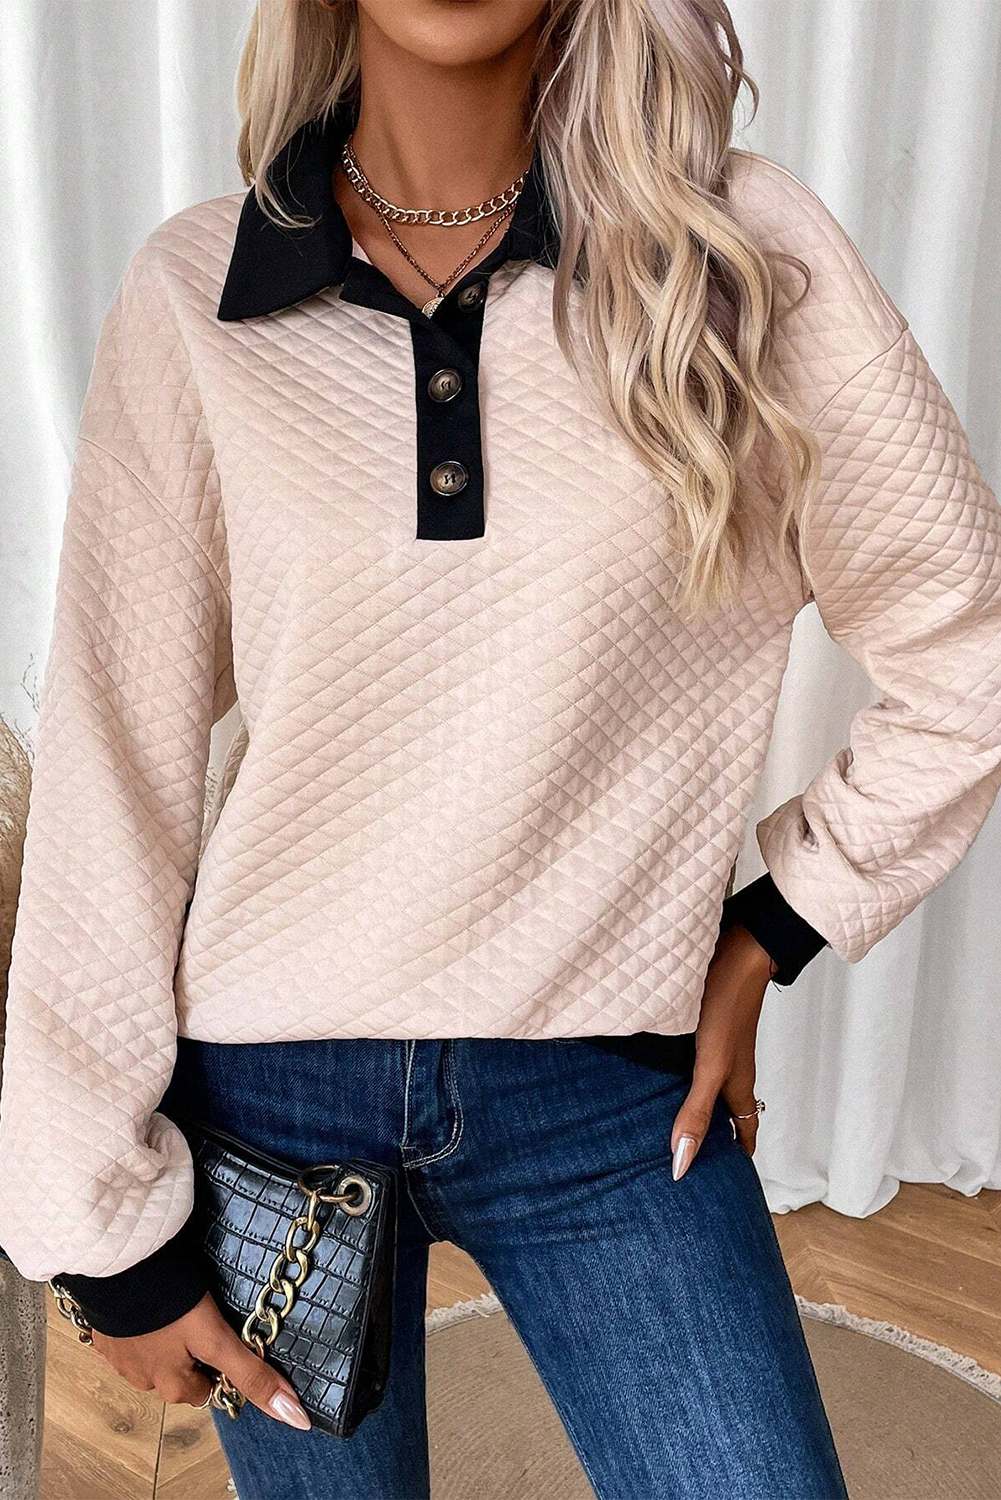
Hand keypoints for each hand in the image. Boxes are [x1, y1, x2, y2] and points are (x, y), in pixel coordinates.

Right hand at [91, 1292, 310, 1428]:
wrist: (120, 1266)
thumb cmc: (171, 1302)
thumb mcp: (217, 1338)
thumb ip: (251, 1375)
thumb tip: (295, 1419)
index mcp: (171, 1387)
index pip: (207, 1389)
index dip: (221, 1365)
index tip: (224, 1336)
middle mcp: (142, 1382)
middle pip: (180, 1376)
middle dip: (192, 1353)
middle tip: (201, 1317)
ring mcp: (119, 1359)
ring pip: (154, 1358)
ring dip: (166, 1340)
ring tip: (177, 1307)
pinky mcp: (103, 1335)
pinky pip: (128, 1340)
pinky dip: (141, 1327)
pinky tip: (148, 1304)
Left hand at [670, 923, 773, 1180]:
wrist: (737, 956)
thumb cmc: (727, 1011)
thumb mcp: (710, 1067)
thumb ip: (697, 1112)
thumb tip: (682, 1163)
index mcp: (737, 1086)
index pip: (744, 1134)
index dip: (737, 1160)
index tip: (728, 1186)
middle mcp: (732, 1071)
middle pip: (729, 1114)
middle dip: (716, 1140)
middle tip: (694, 1163)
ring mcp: (721, 1049)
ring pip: (714, 1090)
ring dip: (701, 1109)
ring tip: (675, 1127)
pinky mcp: (707, 1030)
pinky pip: (699, 1066)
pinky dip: (686, 1080)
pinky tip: (663, 1077)